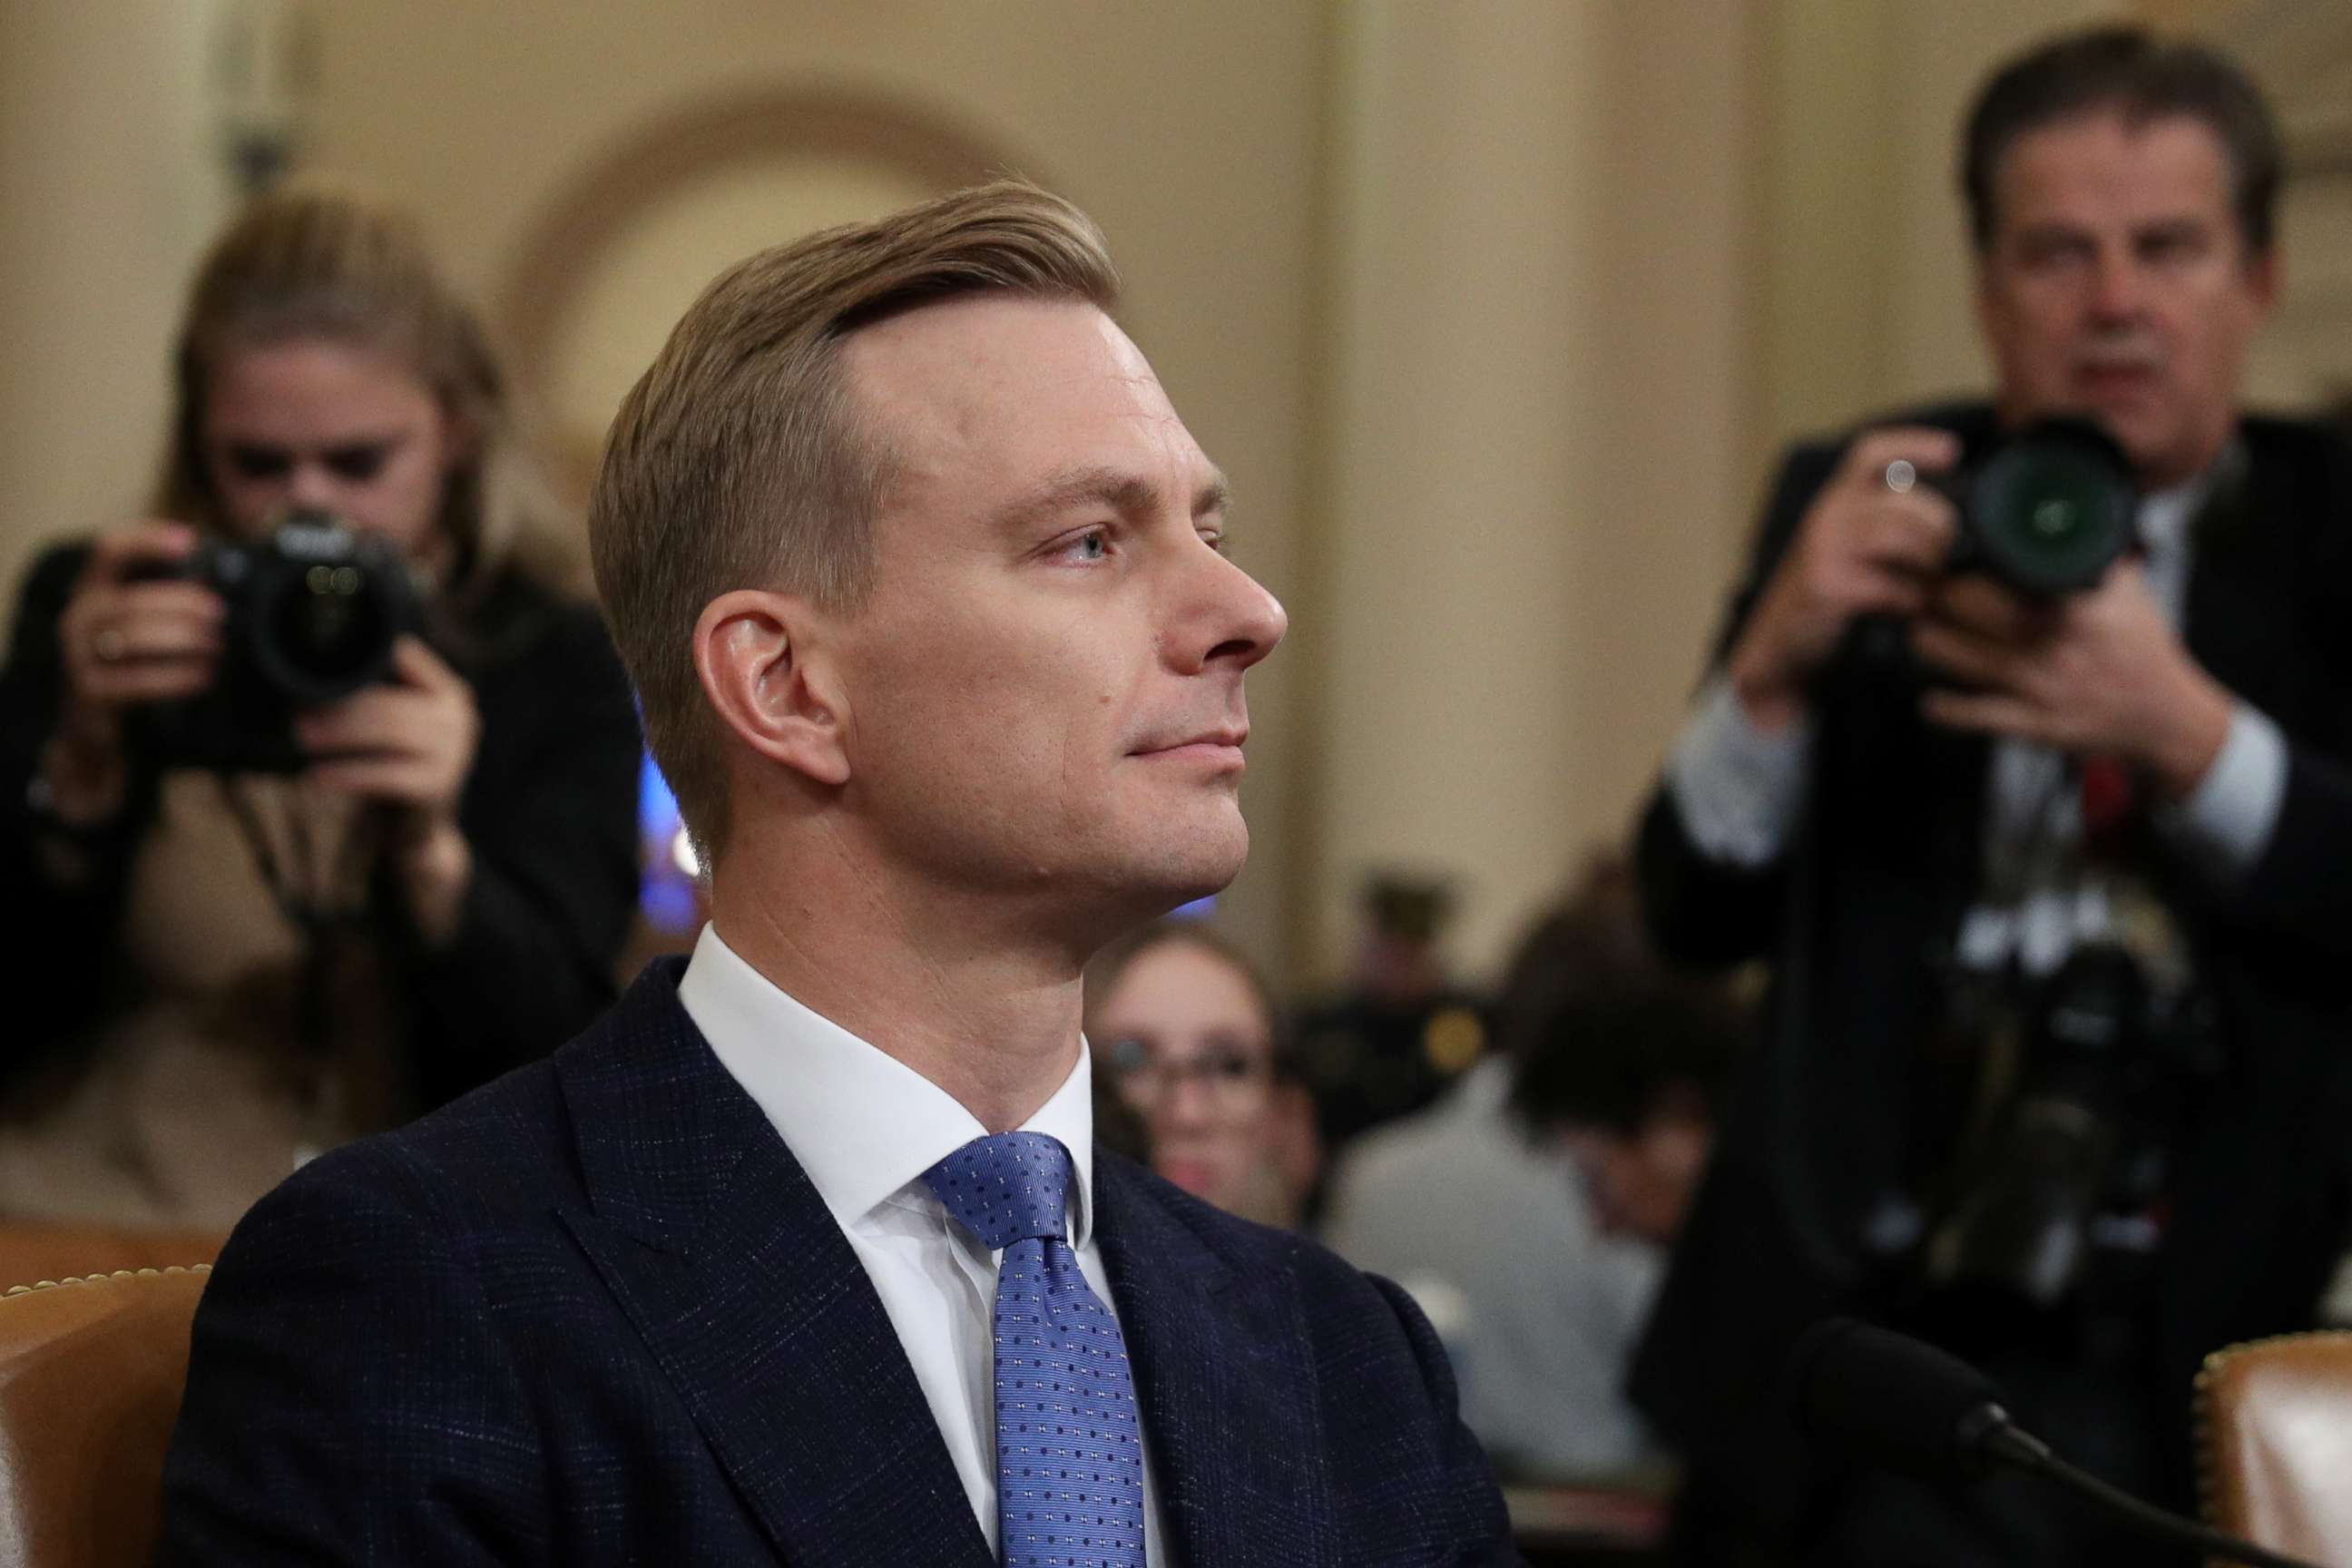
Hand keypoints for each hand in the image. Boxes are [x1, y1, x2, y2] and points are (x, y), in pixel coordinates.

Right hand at [44, 521, 222, 820]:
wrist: (92, 725)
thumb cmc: (128, 664)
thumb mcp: (140, 626)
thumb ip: (166, 600)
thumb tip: (221, 577)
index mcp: (92, 591)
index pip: (110, 552)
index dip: (146, 541)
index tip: (190, 541)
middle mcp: (78, 618)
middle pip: (131, 601)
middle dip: (182, 604)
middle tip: (219, 614)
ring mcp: (78, 656)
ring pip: (134, 637)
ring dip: (184, 638)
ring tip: (215, 645)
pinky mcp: (91, 691)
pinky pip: (137, 679)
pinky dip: (177, 676)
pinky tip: (204, 675)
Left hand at [299, 636, 481, 941]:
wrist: (419, 828)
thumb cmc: (396, 765)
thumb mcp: (395, 724)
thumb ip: (376, 693)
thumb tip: (311, 667)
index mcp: (449, 692)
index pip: (407, 656)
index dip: (365, 656)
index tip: (318, 659)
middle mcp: (459, 718)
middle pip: (394, 701)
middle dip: (343, 708)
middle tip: (298, 717)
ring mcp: (454, 754)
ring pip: (391, 731)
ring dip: (341, 734)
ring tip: (303, 738)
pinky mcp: (437, 787)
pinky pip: (386, 774)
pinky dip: (348, 773)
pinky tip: (318, 775)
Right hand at [1728, 428, 1961, 730]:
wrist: (1778, 644)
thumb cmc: (1827, 595)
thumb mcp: (1848, 547)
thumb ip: (1888, 526)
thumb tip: (1957, 525)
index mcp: (1834, 499)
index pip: (1870, 454)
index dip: (1913, 445)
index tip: (1951, 452)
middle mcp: (1826, 515)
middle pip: (1904, 499)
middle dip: (1939, 524)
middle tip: (1952, 552)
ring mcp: (1824, 549)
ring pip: (1900, 536)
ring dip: (1929, 561)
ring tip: (1933, 581)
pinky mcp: (1826, 587)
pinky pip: (1889, 585)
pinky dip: (1910, 598)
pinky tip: (1910, 609)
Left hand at [1911, 562, 2234, 799]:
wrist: (2163, 715)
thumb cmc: (2137, 645)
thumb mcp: (2127, 591)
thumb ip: (2090, 552)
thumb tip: (2059, 509)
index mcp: (2078, 603)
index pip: (2009, 572)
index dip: (1967, 562)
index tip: (1943, 551)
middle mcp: (2056, 641)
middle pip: (1974, 610)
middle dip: (1937, 597)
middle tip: (1916, 587)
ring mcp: (2044, 686)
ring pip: (1966, 660)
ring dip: (1931, 644)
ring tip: (1918, 628)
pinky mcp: (2036, 725)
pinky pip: (1981, 716)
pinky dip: (1950, 709)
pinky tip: (1929, 699)